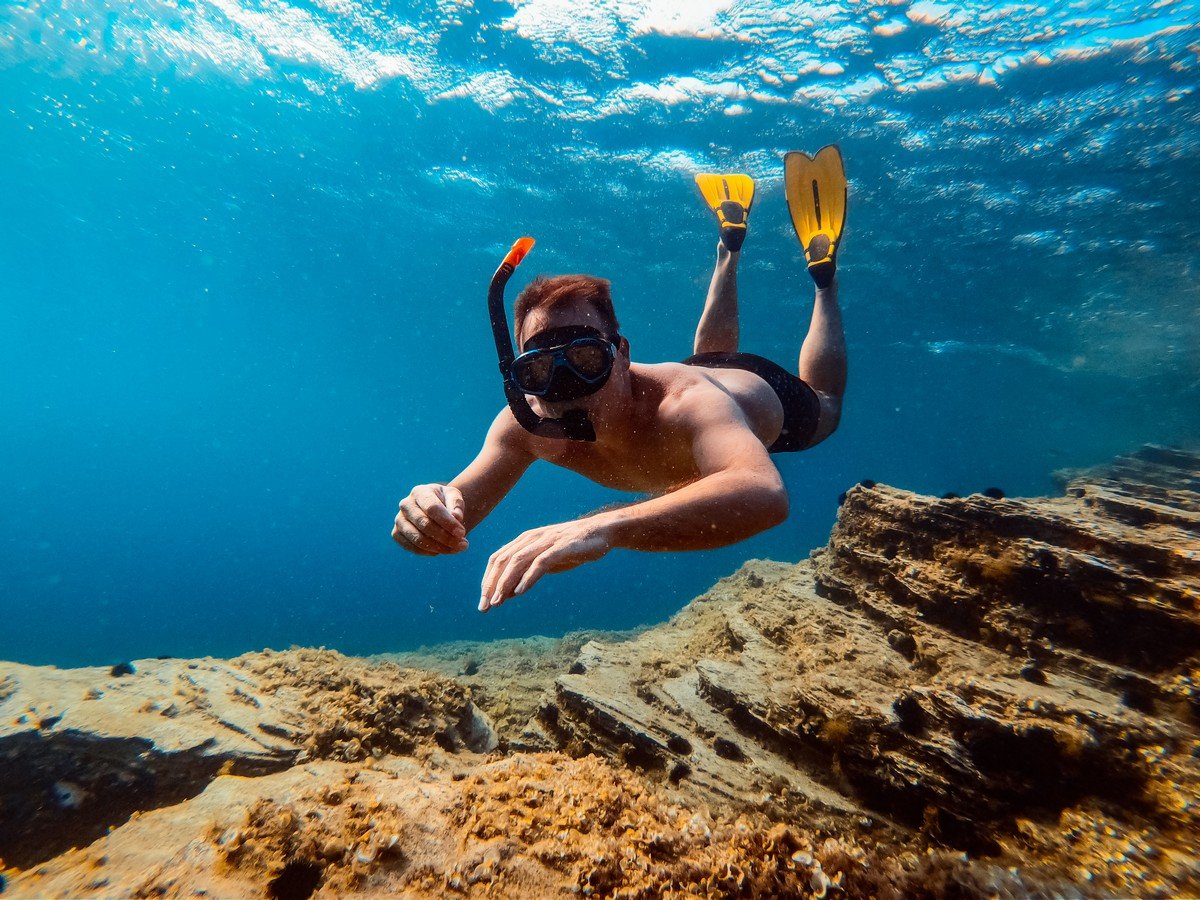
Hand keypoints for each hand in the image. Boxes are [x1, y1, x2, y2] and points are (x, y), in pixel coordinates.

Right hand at [392, 484, 467, 554]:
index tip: (462, 532)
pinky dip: (428, 552)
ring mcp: (399, 519)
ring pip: (417, 538)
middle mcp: (406, 505)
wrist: (433, 508)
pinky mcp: (397, 533)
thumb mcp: (454, 497)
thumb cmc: (445, 501)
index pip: (432, 508)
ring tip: (456, 548)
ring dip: (439, 547)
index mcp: (420, 492)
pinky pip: (411, 547)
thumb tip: (456, 517)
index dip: (447, 522)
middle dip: (445, 537)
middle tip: (463, 544)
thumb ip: (456, 505)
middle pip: (424, 524)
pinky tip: (442, 550)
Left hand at [480, 520, 610, 611]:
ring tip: (498, 601)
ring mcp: (547, 541)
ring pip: (518, 561)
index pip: (498, 559)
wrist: (601, 532)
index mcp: (525, 540)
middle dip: (491, 584)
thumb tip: (506, 594)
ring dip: (505, 583)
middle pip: (503, 560)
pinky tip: (520, 592)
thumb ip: (526, 574)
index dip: (488, 579)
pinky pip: (541, 562)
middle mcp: (532, 538)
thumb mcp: (546, 563)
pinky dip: (528, 577)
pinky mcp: (562, 547)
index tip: (483, 601)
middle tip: (485, 606)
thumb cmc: (571, 548)